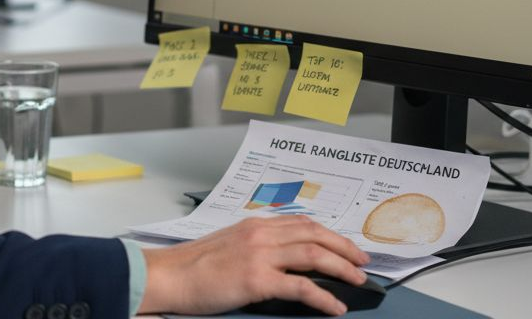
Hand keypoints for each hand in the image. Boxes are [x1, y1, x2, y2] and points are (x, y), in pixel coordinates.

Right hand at [139, 216, 369, 315]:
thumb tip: (285, 262)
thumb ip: (257, 247)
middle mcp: (261, 234)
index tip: (346, 246)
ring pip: (314, 255)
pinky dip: (324, 297)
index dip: (330, 234)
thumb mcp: (229, 246)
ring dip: (342, 267)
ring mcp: (260, 255)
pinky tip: (335, 307)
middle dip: (345, 248)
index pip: (303, 223)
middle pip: (315, 234)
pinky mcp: (257, 279)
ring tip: (357, 281)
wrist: (169, 276)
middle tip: (363, 262)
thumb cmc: (193, 267)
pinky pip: (302, 287)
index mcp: (255, 225)